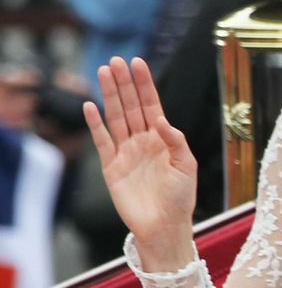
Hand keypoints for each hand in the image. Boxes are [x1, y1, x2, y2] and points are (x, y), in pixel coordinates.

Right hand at [82, 57, 196, 270]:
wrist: (164, 227)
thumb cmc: (181, 198)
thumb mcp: (187, 166)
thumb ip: (176, 141)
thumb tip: (161, 120)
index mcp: (163, 139)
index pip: (152, 104)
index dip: (145, 84)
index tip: (138, 62)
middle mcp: (143, 141)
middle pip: (131, 106)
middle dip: (124, 83)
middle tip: (116, 60)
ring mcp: (126, 152)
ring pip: (115, 117)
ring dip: (109, 95)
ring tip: (103, 72)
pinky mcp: (111, 167)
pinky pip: (102, 141)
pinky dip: (95, 124)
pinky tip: (90, 106)